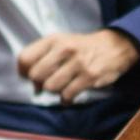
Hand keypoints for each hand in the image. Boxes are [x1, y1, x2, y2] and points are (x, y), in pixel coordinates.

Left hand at [17, 29, 139, 101]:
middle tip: (47, 83)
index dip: (23, 71)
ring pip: (50, 87)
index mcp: (54, 40)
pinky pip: (67, 95)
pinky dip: (66, 99)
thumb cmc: (83, 47)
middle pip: (35, 75)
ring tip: (62, 86)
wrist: (116, 46)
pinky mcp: (89, 76)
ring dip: (54, 91)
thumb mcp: (62, 42)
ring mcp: (78, 63)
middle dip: (39, 83)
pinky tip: (70, 94)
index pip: (25, 58)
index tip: (29, 77)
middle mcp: (64, 49)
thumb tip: (32, 84)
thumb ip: (43, 58)